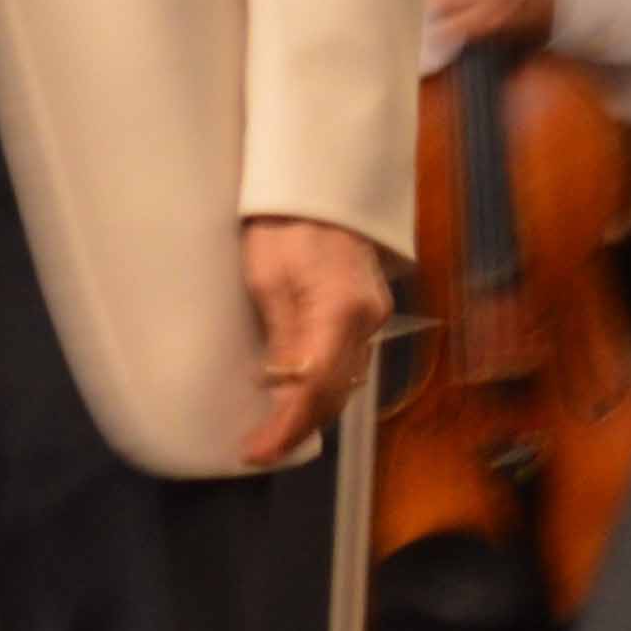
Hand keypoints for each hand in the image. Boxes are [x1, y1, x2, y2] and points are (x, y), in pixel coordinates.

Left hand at [231, 219, 390, 469]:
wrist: (318, 180)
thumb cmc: (283, 219)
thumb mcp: (266, 276)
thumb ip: (281, 335)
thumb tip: (280, 389)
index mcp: (340, 309)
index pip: (316, 389)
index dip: (286, 426)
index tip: (258, 450)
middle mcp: (367, 319)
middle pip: (336, 394)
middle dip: (298, 426)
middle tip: (260, 448)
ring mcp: (373, 315)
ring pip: (345, 381)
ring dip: (311, 409)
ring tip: (272, 430)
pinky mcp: (368, 309)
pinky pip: (348, 361)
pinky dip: (323, 384)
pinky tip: (296, 393)